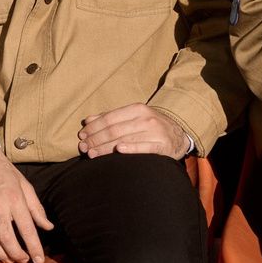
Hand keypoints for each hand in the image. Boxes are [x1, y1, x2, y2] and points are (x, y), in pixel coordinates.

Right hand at [0, 145, 53, 262]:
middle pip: (7, 238)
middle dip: (17, 255)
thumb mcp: (25, 185)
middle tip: (23, 261)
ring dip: (1, 254)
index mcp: (16, 199)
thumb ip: (36, 208)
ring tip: (9, 260)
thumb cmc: (5, 171)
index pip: (27, 229)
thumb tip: (48, 227)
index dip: (34, 248)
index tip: (38, 261)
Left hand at [76, 103, 191, 158]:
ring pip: (125, 139)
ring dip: (105, 148)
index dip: (93, 127)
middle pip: (114, 130)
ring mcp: (155, 132)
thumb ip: (111, 118)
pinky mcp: (163, 146)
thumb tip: (88, 120)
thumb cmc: (151, 126)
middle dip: (95, 139)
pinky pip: (145, 147)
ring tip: (92, 154)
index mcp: (136, 109)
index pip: (109, 118)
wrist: (180, 135)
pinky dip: (132, 148)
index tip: (81, 135)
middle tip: (83, 147)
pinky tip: (119, 151)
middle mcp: (146, 118)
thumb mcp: (133, 117)